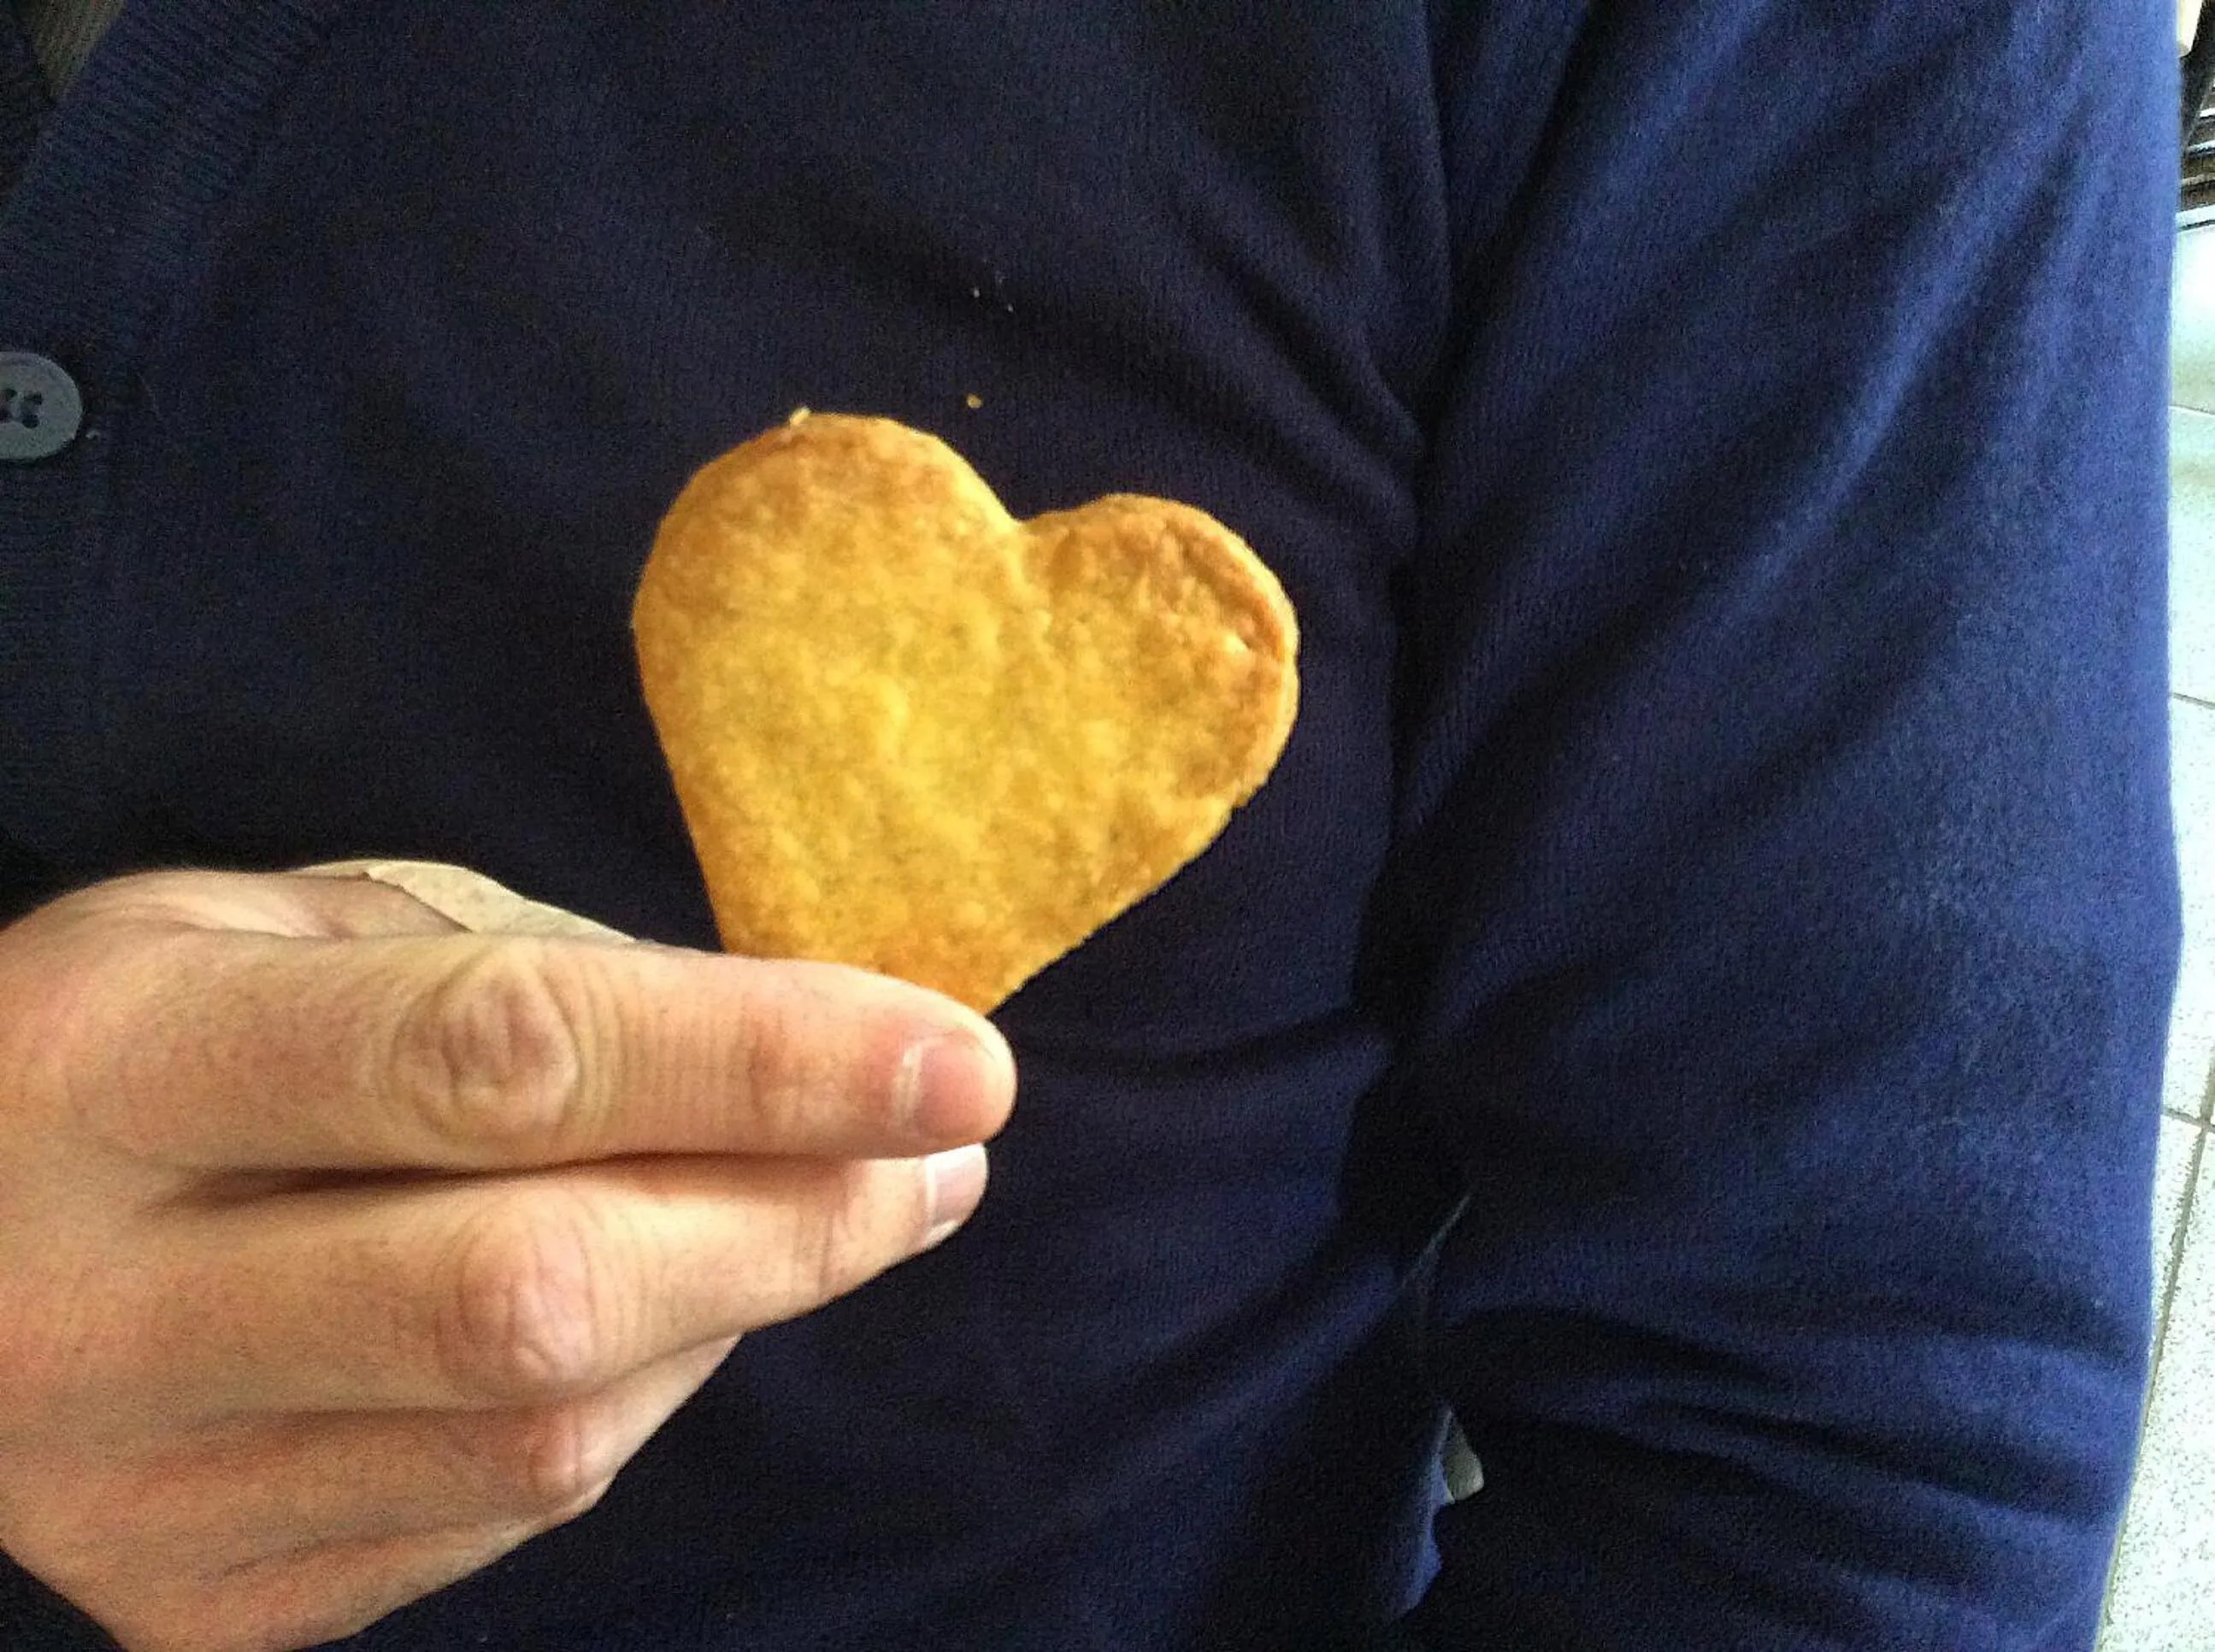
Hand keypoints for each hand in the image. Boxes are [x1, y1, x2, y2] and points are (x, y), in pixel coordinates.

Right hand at [0, 868, 1012, 1651]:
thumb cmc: (150, 1038)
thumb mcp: (296, 927)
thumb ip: (533, 977)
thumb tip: (805, 1057)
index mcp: (124, 1062)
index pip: (496, 1063)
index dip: (760, 1064)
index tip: (960, 1064)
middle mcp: (102, 1304)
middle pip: (534, 1295)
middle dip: (791, 1222)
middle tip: (939, 1157)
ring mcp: (142, 1491)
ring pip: (541, 1435)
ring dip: (732, 1313)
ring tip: (800, 1213)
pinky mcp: (203, 1605)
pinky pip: (499, 1519)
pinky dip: (627, 1403)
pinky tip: (650, 1316)